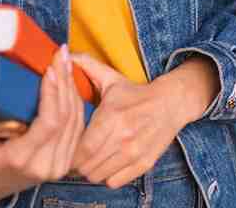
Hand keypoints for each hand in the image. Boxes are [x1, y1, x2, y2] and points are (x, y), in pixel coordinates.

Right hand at [0, 46, 84, 203]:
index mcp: (23, 160)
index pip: (49, 123)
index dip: (52, 94)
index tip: (49, 70)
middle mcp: (47, 164)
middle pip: (67, 117)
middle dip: (65, 82)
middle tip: (60, 56)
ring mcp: (60, 163)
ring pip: (77, 119)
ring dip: (72, 87)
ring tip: (65, 62)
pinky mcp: (67, 157)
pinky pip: (78, 124)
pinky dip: (75, 99)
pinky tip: (68, 80)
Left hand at [70, 53, 217, 188]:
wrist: (171, 102)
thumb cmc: (136, 93)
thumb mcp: (111, 79)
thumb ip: (86, 67)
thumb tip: (64, 53)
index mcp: (111, 117)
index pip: (81, 149)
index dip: (70, 152)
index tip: (69, 147)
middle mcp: (123, 138)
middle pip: (87, 167)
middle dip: (78, 164)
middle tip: (78, 155)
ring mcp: (135, 153)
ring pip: (99, 176)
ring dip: (92, 171)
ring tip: (93, 159)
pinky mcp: (144, 163)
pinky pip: (115, 182)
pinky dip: (108, 176)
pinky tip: (109, 163)